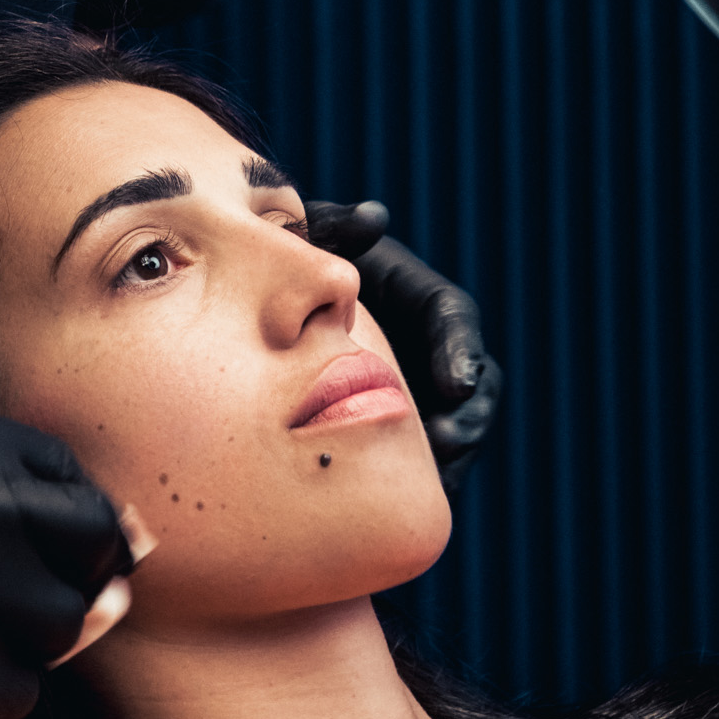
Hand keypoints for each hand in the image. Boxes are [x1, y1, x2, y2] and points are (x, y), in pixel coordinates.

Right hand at [0, 390, 132, 718]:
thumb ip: (1, 486)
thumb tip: (141, 544)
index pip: (70, 477)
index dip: (67, 526)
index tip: (28, 553)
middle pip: (88, 547)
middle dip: (72, 581)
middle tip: (6, 601)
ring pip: (61, 626)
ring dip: (24, 642)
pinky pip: (16, 691)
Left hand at [304, 201, 502, 491]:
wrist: (247, 317)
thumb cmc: (276, 267)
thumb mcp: (305, 242)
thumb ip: (334, 230)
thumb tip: (373, 220)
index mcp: (409, 294)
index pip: (450, 315)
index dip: (459, 348)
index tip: (454, 382)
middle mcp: (422, 344)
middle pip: (470, 379)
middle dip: (467, 413)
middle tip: (444, 442)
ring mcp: (411, 389)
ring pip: (453, 425)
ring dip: (449, 453)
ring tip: (431, 476)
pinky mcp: (393, 430)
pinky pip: (417, 461)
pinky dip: (415, 478)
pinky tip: (393, 498)